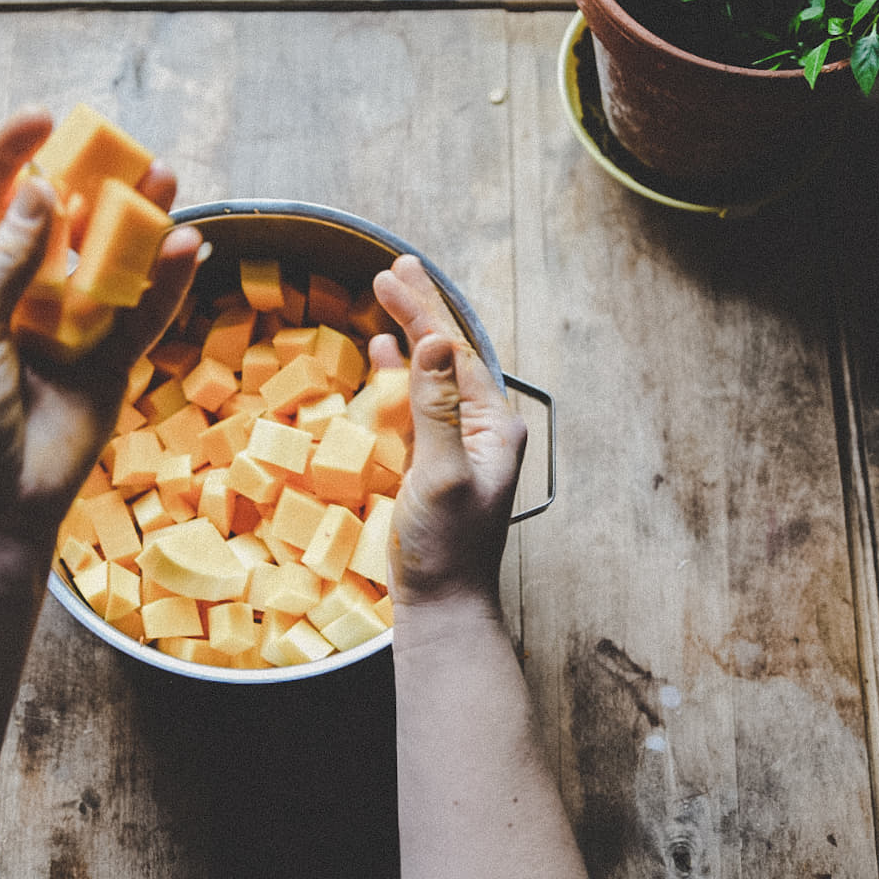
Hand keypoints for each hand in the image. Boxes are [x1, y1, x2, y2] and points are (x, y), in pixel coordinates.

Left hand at [0, 105, 200, 550]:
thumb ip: (5, 263)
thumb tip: (42, 191)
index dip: (11, 153)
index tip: (43, 118)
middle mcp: (18, 292)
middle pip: (57, 219)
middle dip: (88, 178)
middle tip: (120, 144)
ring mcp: (67, 325)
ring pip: (107, 259)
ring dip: (136, 219)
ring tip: (165, 177)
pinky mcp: (109, 362)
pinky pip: (142, 314)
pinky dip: (165, 283)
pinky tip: (187, 247)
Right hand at [370, 254, 526, 607]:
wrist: (443, 607)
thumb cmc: (445, 548)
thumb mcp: (440, 473)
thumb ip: (436, 407)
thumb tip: (432, 343)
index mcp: (494, 426)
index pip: (454, 352)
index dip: (423, 311)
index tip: (393, 276)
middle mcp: (482, 430)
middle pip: (446, 356)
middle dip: (420, 312)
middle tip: (393, 271)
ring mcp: (459, 447)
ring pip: (431, 376)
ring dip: (409, 337)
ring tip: (389, 300)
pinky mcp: (435, 465)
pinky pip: (417, 406)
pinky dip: (399, 377)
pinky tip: (385, 360)